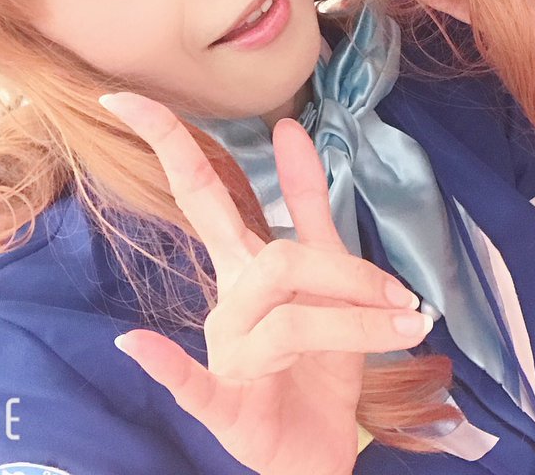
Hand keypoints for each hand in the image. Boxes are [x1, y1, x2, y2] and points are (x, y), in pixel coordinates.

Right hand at [99, 94, 430, 474]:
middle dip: (344, 273)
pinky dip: (165, 365)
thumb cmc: (319, 360)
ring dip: (357, 324)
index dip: (168, 141)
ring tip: (408, 329)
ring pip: (286, 317)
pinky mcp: (225, 409)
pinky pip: (191, 384)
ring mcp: (222, 356)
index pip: (200, 192)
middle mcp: (226, 305)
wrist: (322, 450)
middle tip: (403, 298)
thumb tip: (287, 124)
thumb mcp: (326, 275)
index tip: (126, 95)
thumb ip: (306, 202)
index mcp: (242, 269)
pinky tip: (137, 344)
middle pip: (271, 259)